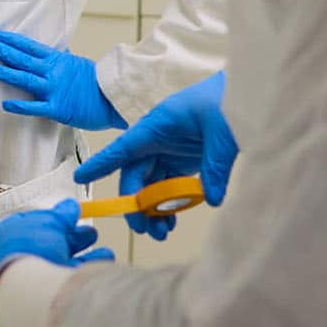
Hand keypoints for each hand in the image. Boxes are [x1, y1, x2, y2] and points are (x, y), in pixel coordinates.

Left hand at [0, 30, 126, 130]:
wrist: (114, 98)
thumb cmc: (97, 82)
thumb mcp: (79, 64)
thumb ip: (65, 58)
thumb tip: (62, 49)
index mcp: (57, 60)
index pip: (29, 46)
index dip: (12, 40)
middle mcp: (53, 72)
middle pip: (23, 59)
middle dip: (3, 51)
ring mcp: (54, 90)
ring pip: (24, 79)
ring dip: (5, 73)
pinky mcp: (57, 109)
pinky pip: (35, 107)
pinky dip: (20, 105)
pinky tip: (5, 103)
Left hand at [0, 199, 114, 289]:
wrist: (29, 290)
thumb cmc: (30, 248)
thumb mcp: (48, 222)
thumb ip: (61, 214)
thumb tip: (71, 206)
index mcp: (4, 238)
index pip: (28, 224)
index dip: (51, 219)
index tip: (70, 215)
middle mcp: (15, 259)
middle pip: (48, 245)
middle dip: (71, 237)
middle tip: (88, 232)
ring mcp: (30, 279)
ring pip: (59, 263)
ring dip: (82, 254)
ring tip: (99, 244)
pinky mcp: (47, 294)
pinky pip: (68, 277)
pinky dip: (87, 267)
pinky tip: (103, 259)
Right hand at [73, 70, 237, 239]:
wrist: (245, 93)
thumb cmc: (226, 100)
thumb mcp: (221, 131)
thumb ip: (215, 166)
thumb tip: (210, 198)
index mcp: (157, 126)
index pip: (123, 147)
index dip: (101, 163)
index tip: (80, 176)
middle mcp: (158, 140)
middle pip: (136, 174)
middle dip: (136, 203)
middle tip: (144, 229)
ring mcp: (171, 151)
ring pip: (151, 184)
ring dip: (153, 209)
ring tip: (162, 233)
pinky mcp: (186, 160)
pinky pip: (170, 186)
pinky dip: (169, 205)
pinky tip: (173, 221)